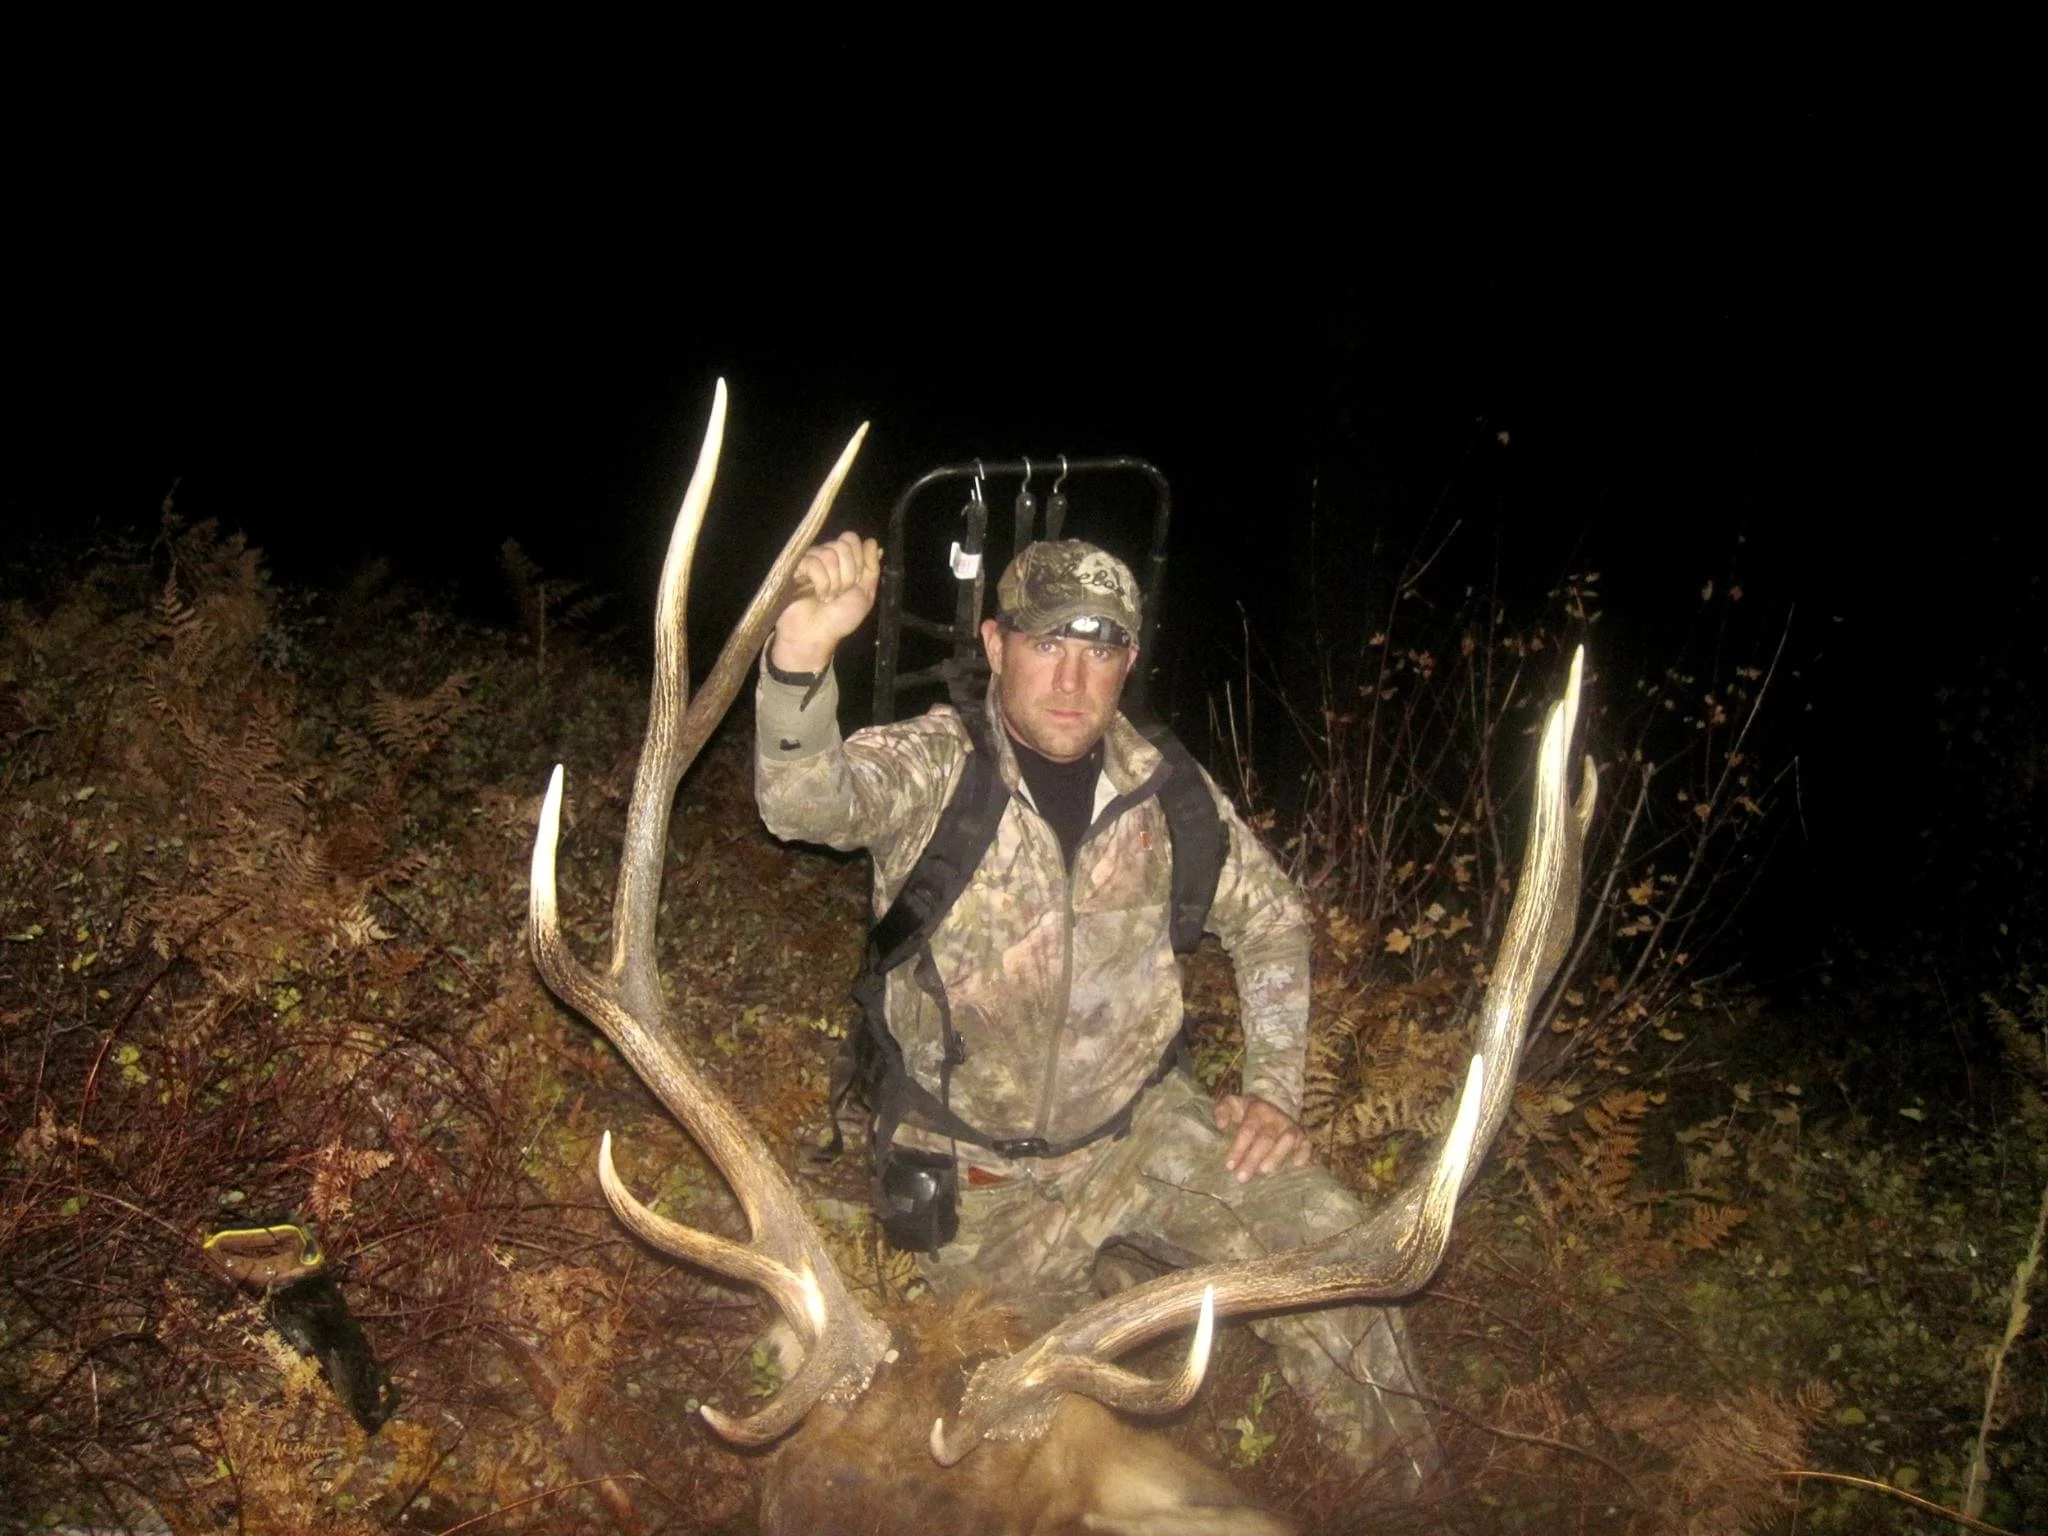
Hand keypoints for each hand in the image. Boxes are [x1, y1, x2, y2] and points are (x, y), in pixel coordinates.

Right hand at [771, 532, 880, 672]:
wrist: (817, 634)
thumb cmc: (840, 618)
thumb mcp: (865, 594)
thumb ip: (872, 567)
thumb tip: (873, 542)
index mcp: (843, 560)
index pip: (852, 539)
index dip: (858, 559)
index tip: (856, 582)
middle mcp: (826, 556)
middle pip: (843, 544)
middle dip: (848, 573)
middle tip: (842, 592)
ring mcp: (810, 561)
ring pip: (829, 553)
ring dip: (834, 582)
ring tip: (829, 597)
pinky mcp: (796, 568)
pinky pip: (813, 563)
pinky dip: (821, 584)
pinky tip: (819, 595)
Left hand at [1213, 1094, 1312, 1181]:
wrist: (1274, 1104)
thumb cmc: (1248, 1111)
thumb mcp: (1233, 1104)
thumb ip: (1222, 1110)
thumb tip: (1220, 1125)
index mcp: (1257, 1110)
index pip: (1247, 1129)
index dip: (1238, 1147)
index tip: (1229, 1165)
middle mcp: (1276, 1118)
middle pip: (1266, 1138)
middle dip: (1254, 1158)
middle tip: (1242, 1177)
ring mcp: (1291, 1127)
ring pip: (1287, 1140)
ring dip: (1276, 1156)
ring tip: (1265, 1172)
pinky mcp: (1303, 1136)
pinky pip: (1307, 1144)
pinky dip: (1304, 1154)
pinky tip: (1297, 1165)